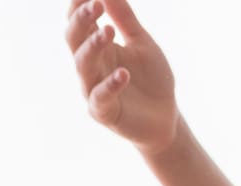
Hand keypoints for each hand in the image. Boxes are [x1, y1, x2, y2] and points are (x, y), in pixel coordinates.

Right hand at [66, 0, 179, 152]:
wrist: (165, 118)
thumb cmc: (151, 79)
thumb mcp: (142, 43)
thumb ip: (125, 18)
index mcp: (98, 45)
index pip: (80, 22)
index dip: (79, 6)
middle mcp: (91, 65)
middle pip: (75, 40)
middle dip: (82, 21)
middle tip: (95, 4)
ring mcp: (94, 89)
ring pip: (83, 66)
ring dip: (93, 47)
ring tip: (108, 31)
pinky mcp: (104, 112)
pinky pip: (100, 98)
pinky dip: (110, 85)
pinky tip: (123, 74)